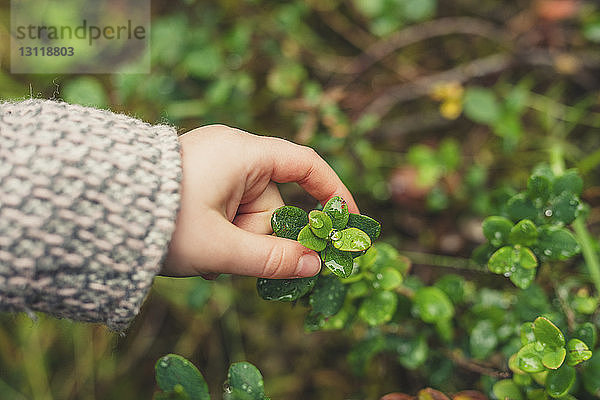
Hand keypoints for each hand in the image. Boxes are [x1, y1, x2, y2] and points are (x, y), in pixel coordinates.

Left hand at [162, 125, 357, 278]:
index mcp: (243, 153)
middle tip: (238, 261)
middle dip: (262, 236)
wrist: (98, 210)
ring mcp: (215, 164)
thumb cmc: (161, 224)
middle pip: (274, 200)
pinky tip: (202, 247)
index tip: (347, 221)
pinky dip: (226, 232)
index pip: (305, 164)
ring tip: (208, 256)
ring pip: (250, 210)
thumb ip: (271, 259)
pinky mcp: (202, 178)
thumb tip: (314, 266)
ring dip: (239, 239)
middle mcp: (233, 151)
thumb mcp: (220, 248)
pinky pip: (231, 207)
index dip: (331, 191)